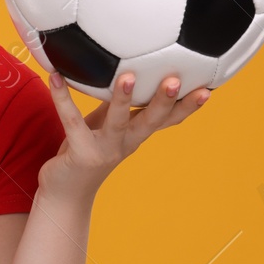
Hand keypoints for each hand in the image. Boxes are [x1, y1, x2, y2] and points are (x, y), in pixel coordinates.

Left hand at [38, 70, 209, 199]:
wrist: (64, 193)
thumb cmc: (87, 151)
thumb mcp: (107, 126)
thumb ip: (118, 104)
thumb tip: (128, 69)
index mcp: (136, 135)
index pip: (168, 119)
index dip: (188, 105)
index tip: (209, 87)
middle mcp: (126, 144)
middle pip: (151, 121)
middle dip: (166, 101)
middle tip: (177, 80)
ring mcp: (104, 150)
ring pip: (118, 122)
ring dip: (124, 99)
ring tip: (127, 76)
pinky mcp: (80, 153)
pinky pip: (71, 120)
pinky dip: (62, 97)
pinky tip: (54, 77)